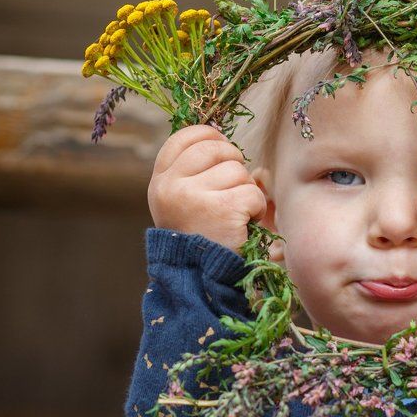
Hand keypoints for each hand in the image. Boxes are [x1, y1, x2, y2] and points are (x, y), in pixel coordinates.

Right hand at [147, 124, 266, 253]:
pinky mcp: (222, 210)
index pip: (183, 138)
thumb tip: (218, 135)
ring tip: (235, 214)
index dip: (209, 136)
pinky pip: (252, 193)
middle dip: (233, 163)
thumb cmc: (199, 238)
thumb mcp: (182, 202)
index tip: (222, 148)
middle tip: (233, 189)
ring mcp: (194, 197)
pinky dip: (256, 209)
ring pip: (237, 171)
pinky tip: (245, 223)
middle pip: (215, 148)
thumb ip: (191, 172)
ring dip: (246, 191)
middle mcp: (171, 187)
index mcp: (160, 182)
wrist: (201, 281)